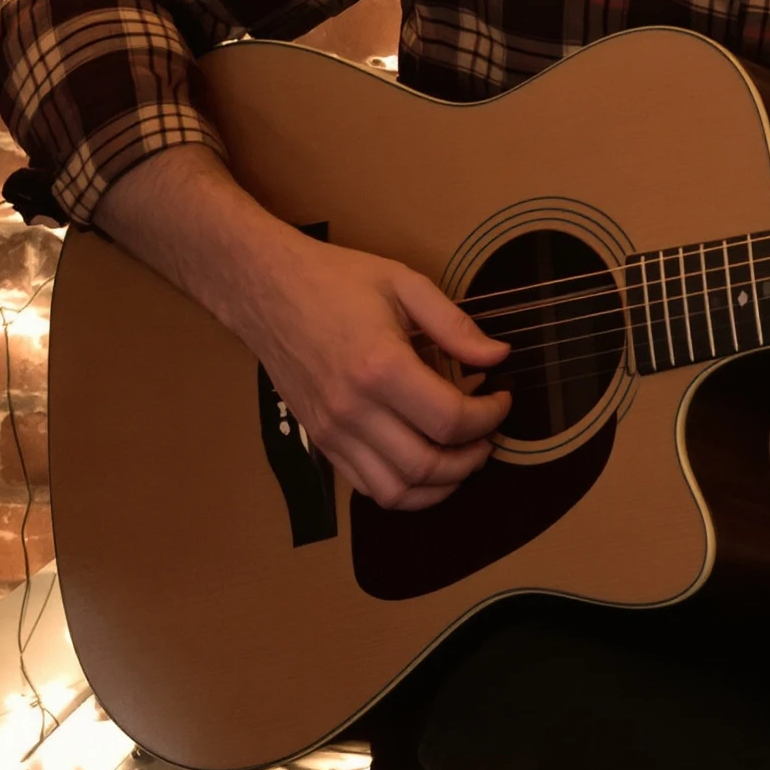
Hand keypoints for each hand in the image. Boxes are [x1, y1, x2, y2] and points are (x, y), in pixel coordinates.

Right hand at [243, 231, 513, 511]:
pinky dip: (404, 489)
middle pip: (427, 464)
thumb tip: (498, 356)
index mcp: (380, 366)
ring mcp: (333, 431)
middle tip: (490, 434)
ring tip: (463, 457)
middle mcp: (354, 408)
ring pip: (397, 490)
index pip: (450, 419)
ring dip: (440, 485)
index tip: (502, 397)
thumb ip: (455, 325)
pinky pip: (367, 488)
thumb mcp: (403, 284)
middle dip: (472, 457)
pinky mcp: (321, 441)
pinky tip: (425, 465)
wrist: (267, 289)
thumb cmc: (335, 280)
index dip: (489, 416)